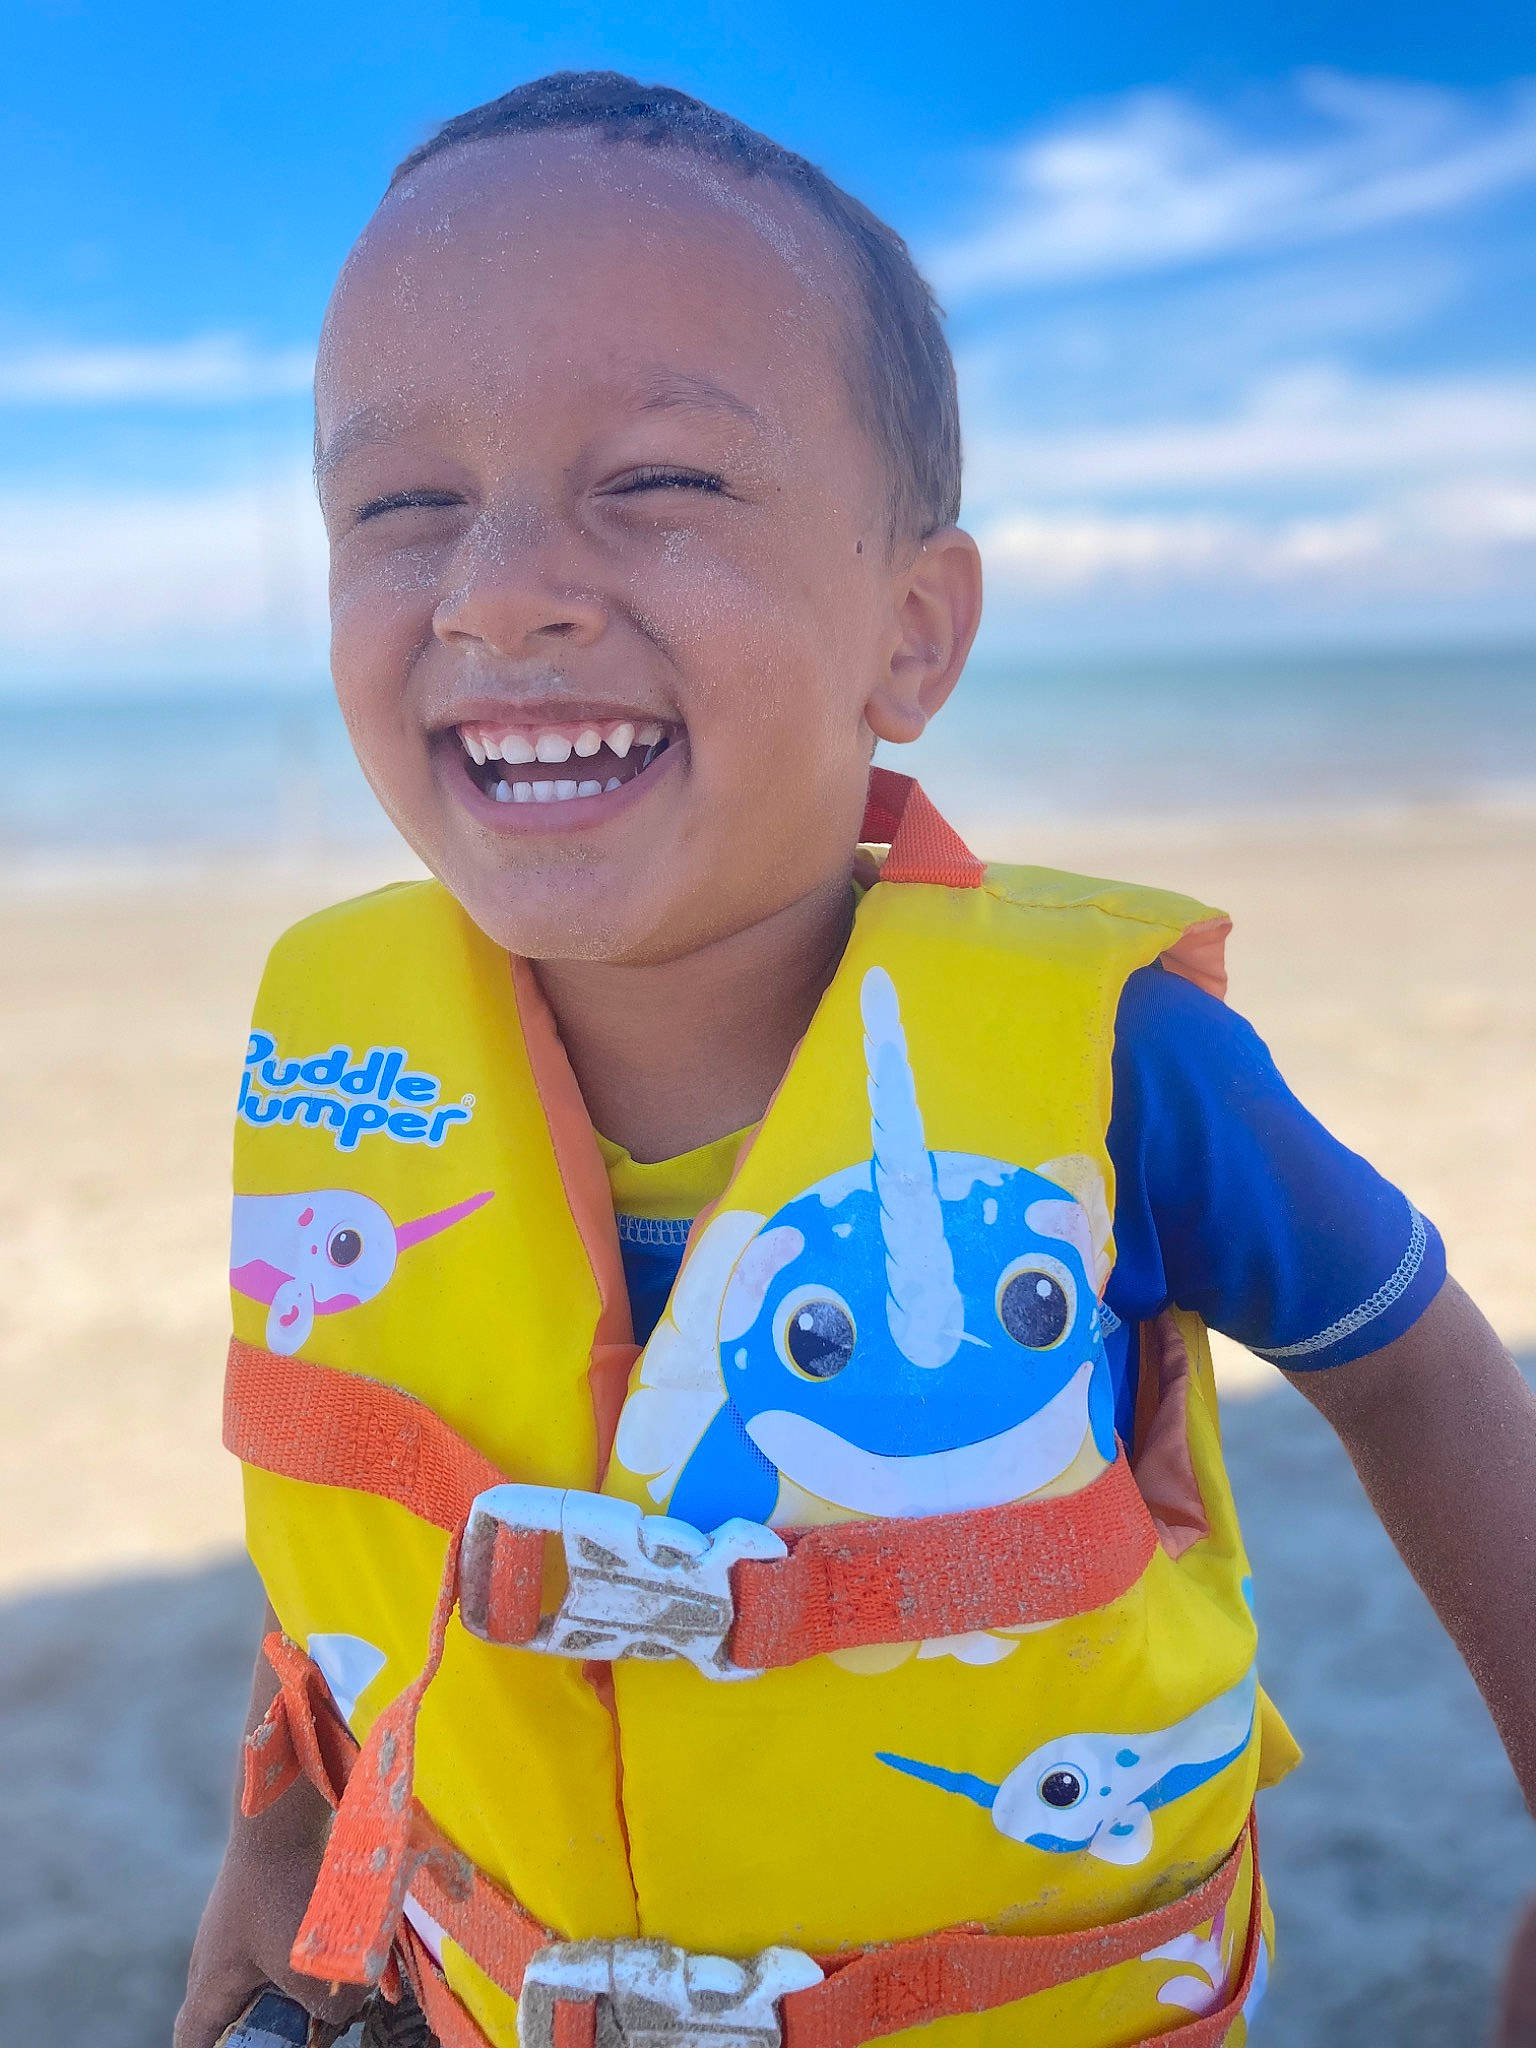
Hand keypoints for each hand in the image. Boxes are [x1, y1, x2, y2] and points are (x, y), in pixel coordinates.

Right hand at [174, 1614, 371, 2047]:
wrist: (284, 1808)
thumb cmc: (286, 1886)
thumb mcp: (311, 1960)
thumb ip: (333, 2003)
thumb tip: (348, 2009)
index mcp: (209, 1988)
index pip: (195, 2045)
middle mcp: (215, 1963)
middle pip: (239, 2020)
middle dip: (278, 2028)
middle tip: (315, 2027)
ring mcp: (239, 1932)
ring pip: (270, 1982)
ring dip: (304, 1989)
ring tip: (340, 1986)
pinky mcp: (265, 1904)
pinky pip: (286, 1946)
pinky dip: (314, 1953)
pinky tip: (347, 1944)